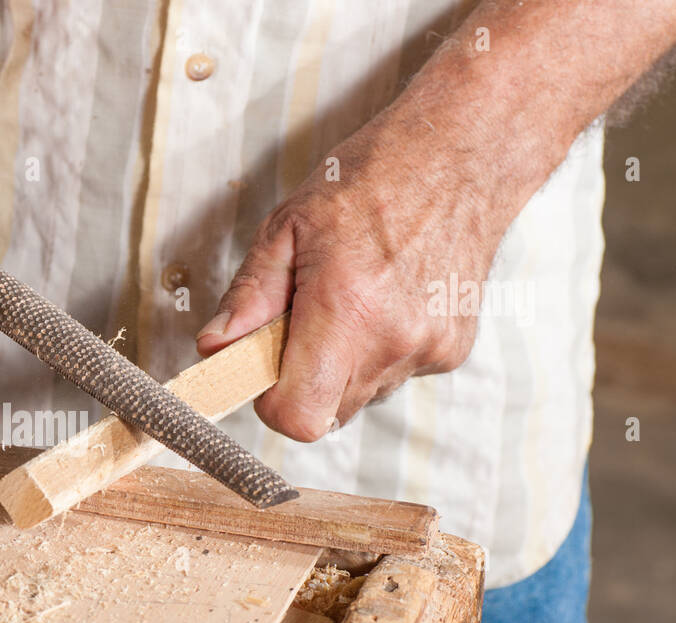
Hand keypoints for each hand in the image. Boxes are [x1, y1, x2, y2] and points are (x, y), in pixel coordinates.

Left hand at [196, 114, 505, 441]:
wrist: (461, 154)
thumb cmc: (371, 180)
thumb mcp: (288, 227)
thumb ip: (249, 297)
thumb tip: (214, 347)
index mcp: (347, 308)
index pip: (300, 415)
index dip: (271, 402)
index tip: (262, 369)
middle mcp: (394, 339)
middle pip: (326, 414)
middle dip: (301, 382)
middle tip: (300, 326)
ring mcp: (430, 349)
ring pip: (360, 397)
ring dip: (340, 367)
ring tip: (349, 303)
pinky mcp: (452, 351)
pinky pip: (394, 375)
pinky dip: (378, 351)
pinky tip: (384, 300)